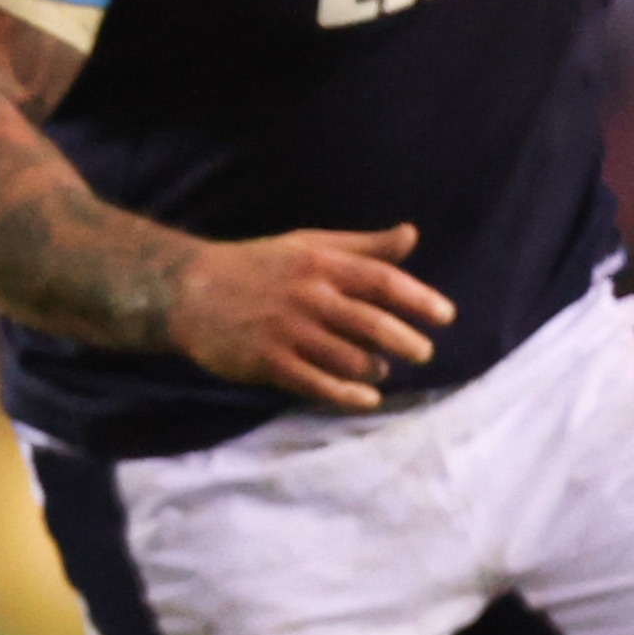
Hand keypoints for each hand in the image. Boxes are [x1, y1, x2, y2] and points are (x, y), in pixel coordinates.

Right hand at [168, 224, 454, 411]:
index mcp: (320, 264)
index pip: (383, 281)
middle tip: (422, 353)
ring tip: (379, 371)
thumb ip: (363, 247)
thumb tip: (412, 235)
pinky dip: (349, 396)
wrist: (187, 290)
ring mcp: (287, 331)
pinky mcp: (267, 361)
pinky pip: (319, 384)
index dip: (419, 299)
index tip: (445, 316)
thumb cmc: (258, 266)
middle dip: (407, 342)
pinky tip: (367, 399)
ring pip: (350, 359)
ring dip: (375, 369)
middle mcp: (307, 296)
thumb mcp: (308, 246)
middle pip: (373, 324)